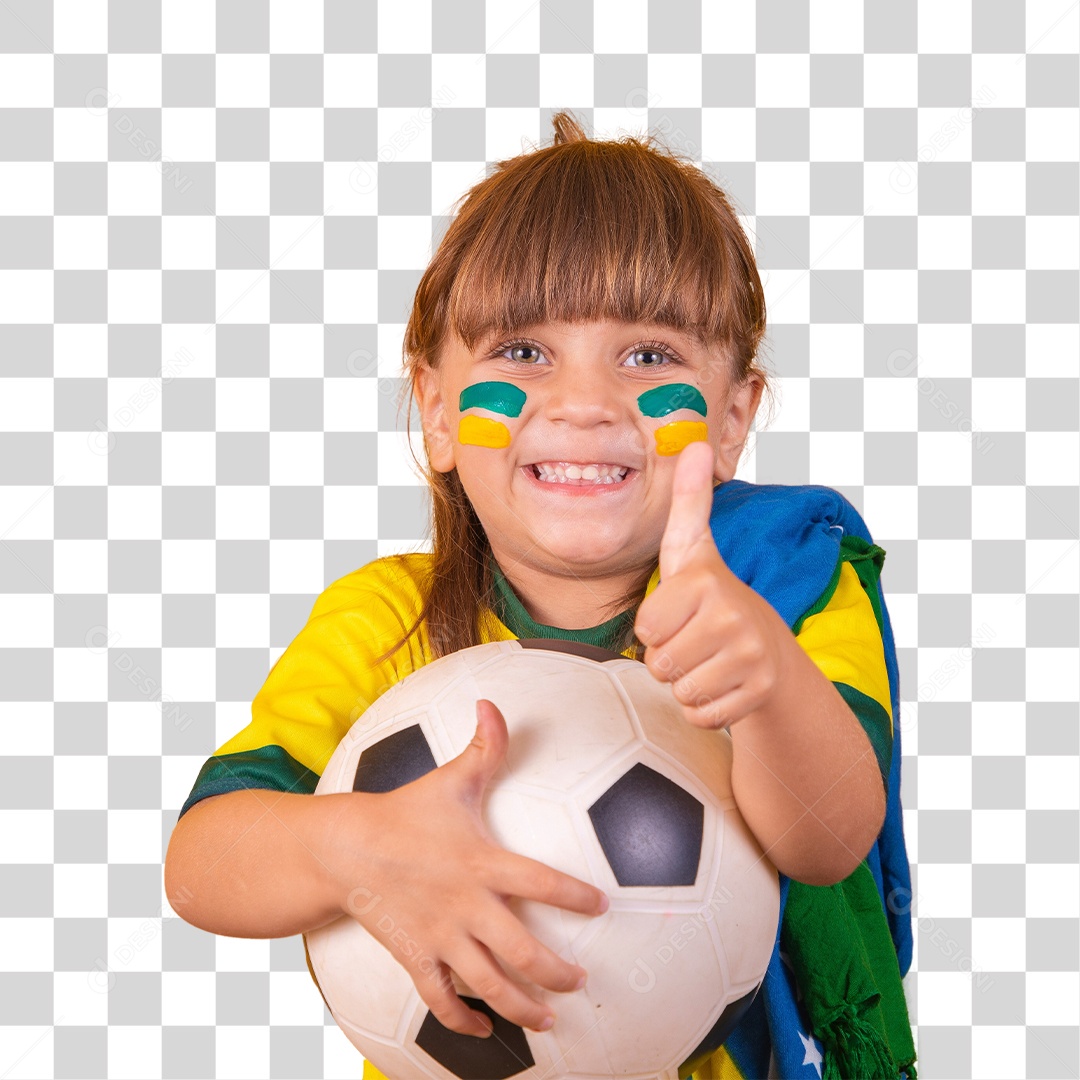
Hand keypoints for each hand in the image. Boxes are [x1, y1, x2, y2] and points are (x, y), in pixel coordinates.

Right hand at [331, 699, 607, 1037]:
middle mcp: (466, 905)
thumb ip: (484, 746)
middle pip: (521, 951)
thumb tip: (493, 701)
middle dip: (555, 974)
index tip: (603, 905)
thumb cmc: (406, 811)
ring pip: (487, 984)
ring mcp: (440, 936)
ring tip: (549, 1020)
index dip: (575, 895)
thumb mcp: (449, 778)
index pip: (540, 882)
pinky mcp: (415, 956)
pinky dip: (462, 1021)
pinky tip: (484, 1031)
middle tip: (580, 982)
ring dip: (521, 1007)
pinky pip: (440, 999)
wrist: (346, 847)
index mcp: (482, 862)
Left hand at [634, 440, 788, 728]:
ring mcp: (750, 657)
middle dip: (668, 657)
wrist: (769, 648)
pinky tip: (722, 683)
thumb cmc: (713, 598)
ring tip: (708, 660)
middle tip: (694, 639)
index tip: (679, 611)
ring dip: (686, 682)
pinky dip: (704, 707)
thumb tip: (695, 443)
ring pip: (679, 690)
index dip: (654, 625)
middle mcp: (733, 616)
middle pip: (659, 662)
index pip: (645, 626)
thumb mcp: (693, 550)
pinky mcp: (758, 693)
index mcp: (706, 581)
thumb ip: (688, 503)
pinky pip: (701, 714)